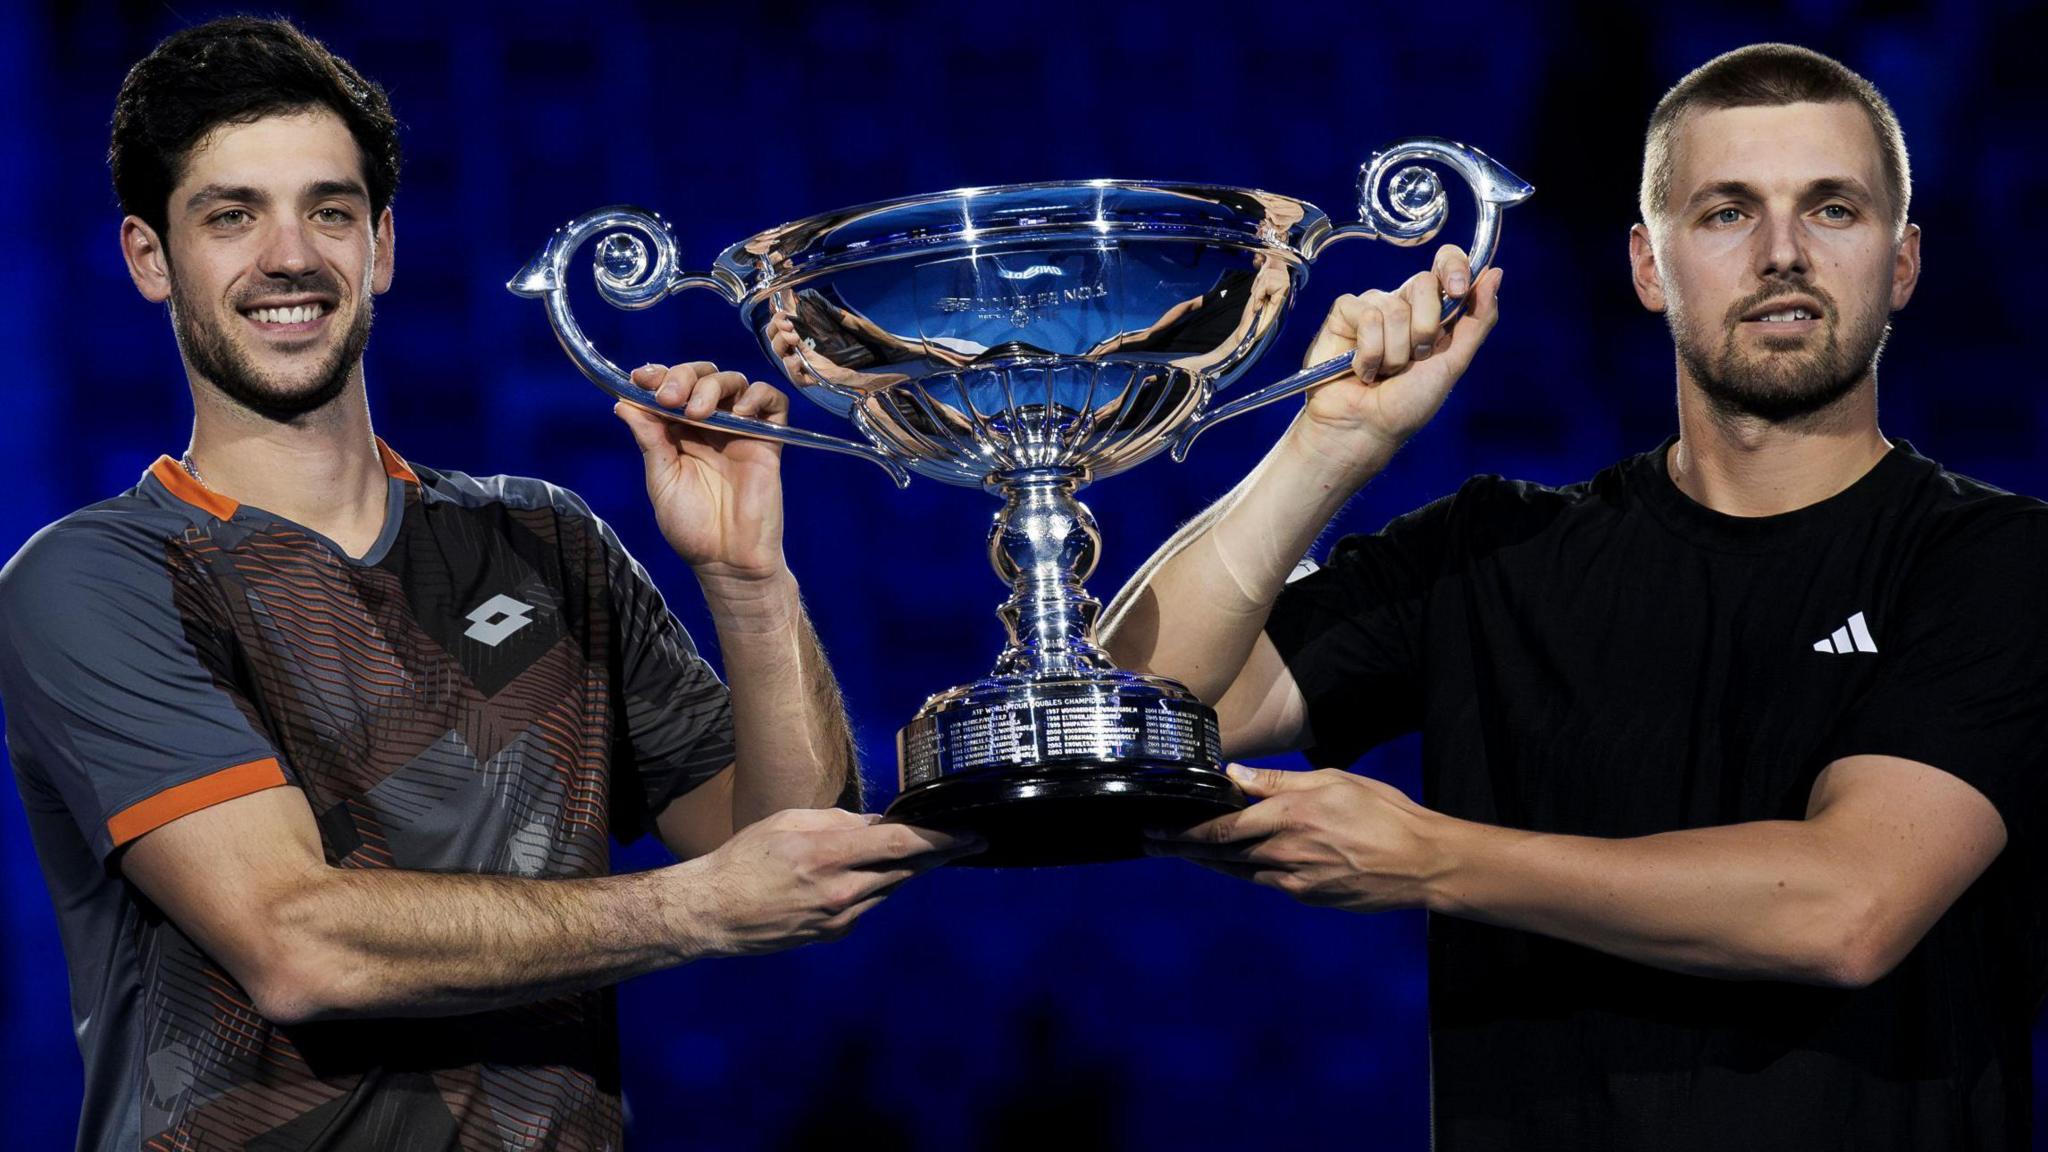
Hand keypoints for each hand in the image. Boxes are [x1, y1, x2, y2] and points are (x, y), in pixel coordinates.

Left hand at [618, 362, 789, 582]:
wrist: (727, 559)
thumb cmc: (691, 527)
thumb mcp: (661, 480)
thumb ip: (649, 440)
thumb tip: (623, 403)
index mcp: (678, 431)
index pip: (670, 388)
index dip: (657, 376)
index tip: (641, 378)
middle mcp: (709, 425)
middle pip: (701, 376)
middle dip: (683, 377)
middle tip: (670, 398)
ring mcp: (740, 430)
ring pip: (733, 382)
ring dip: (713, 386)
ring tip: (699, 411)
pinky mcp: (768, 440)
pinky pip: (772, 402)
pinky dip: (758, 396)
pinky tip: (741, 412)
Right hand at [667, 807, 979, 957]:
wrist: (712, 913)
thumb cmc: (745, 859)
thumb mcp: (790, 822)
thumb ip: (840, 821)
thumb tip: (880, 824)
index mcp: (828, 855)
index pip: (901, 844)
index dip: (943, 839)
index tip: (972, 834)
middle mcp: (840, 892)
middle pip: (907, 870)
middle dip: (937, 854)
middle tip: (967, 839)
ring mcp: (839, 919)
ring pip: (890, 888)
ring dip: (904, 869)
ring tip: (913, 850)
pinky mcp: (834, 934)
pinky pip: (869, 905)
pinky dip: (873, 887)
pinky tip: (860, 876)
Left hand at [1145, 765, 1445, 912]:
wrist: (1421, 862)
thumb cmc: (1382, 813)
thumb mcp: (1332, 780)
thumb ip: (1279, 781)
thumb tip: (1236, 776)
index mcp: (1288, 818)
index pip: (1221, 828)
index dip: (1184, 832)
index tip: (1156, 830)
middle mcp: (1284, 852)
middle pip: (1220, 854)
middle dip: (1182, 849)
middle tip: (1152, 844)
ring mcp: (1295, 880)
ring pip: (1238, 872)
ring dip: (1206, 863)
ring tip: (1180, 854)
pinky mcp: (1309, 896)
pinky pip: (1266, 883)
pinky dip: (1242, 872)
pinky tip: (1232, 864)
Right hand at [1294, 246, 1502, 471]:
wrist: (1367, 429)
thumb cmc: (1407, 404)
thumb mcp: (1453, 364)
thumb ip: (1478, 321)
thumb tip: (1495, 274)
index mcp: (1433, 311)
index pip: (1446, 264)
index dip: (1453, 267)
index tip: (1457, 291)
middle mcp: (1403, 304)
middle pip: (1423, 284)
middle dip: (1423, 331)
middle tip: (1412, 360)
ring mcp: (1372, 307)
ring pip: (1393, 308)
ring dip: (1393, 353)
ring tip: (1383, 372)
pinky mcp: (1344, 314)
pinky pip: (1365, 316)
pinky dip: (1368, 352)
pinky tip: (1361, 369)